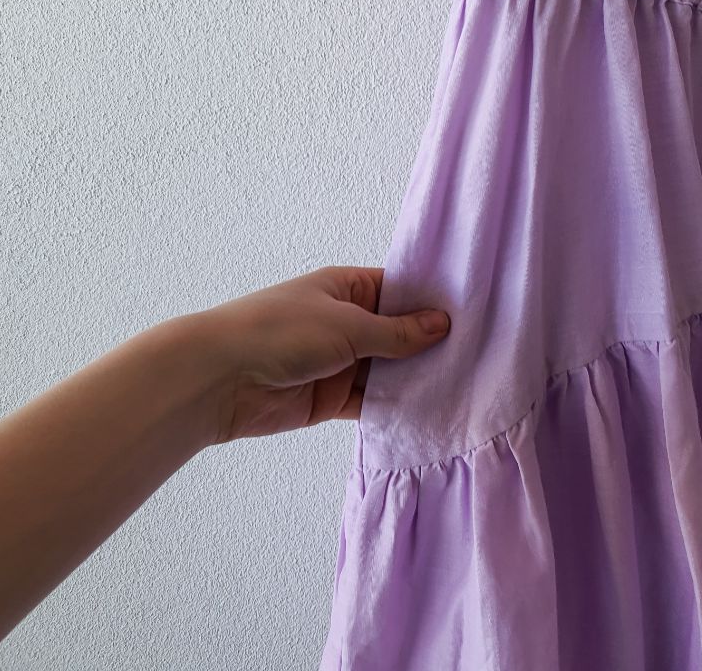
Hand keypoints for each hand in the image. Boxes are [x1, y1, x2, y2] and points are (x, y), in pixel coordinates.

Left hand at [193, 265, 450, 442]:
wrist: (221, 379)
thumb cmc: (279, 331)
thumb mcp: (346, 325)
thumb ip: (396, 332)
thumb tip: (442, 323)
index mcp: (346, 288)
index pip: (398, 290)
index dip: (431, 302)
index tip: (473, 313)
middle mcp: (345, 321)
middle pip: (398, 333)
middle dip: (429, 345)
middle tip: (480, 355)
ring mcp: (339, 361)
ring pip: (388, 370)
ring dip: (416, 379)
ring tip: (466, 386)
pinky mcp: (331, 399)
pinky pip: (372, 402)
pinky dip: (395, 408)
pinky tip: (431, 412)